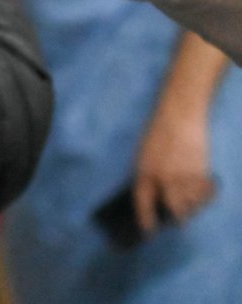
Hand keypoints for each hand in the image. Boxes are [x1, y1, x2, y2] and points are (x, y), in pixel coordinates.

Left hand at [133, 102, 216, 234]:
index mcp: (145, 173)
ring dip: (191, 206)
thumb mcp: (143, 156)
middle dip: (175, 218)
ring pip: (193, 205)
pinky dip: (205, 196)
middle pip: (175, 211)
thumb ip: (146, 176)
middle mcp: (165, 179)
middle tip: (175, 218)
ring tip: (188, 201)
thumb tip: (152, 197)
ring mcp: (186, 177)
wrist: (180, 117)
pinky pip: (206, 194)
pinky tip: (200, 191)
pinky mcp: (203, 172)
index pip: (143, 204)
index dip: (146, 220)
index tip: (148, 232)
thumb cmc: (157, 134)